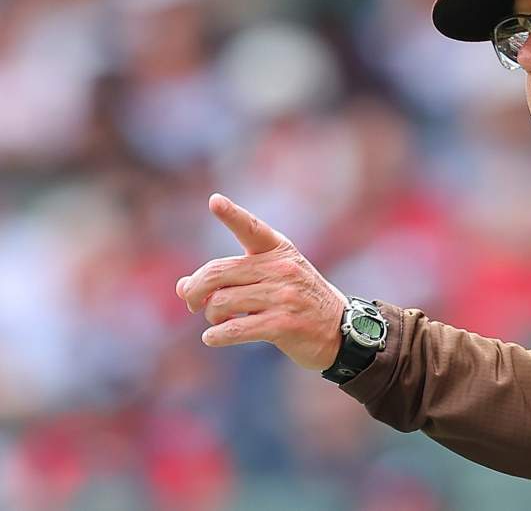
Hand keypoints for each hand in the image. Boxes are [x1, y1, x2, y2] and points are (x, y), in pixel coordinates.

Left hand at [176, 193, 348, 370]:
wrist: (341, 329)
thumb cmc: (299, 301)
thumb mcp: (272, 280)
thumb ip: (230, 278)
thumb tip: (181, 286)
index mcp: (280, 251)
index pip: (252, 228)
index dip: (232, 215)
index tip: (215, 201)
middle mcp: (282, 269)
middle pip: (217, 272)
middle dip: (195, 289)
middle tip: (192, 302)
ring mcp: (284, 296)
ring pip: (221, 302)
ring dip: (210, 316)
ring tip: (218, 321)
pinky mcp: (283, 324)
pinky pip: (235, 329)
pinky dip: (216, 336)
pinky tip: (213, 338)